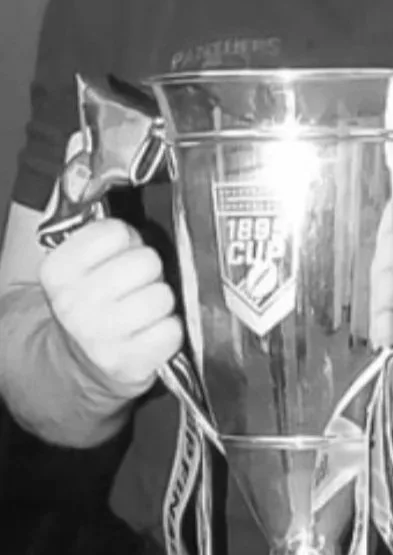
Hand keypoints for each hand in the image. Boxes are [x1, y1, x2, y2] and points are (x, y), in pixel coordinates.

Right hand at [39, 217, 183, 402]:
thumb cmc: (92, 301)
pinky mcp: (128, 363)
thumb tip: (136, 192)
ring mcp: (100, 336)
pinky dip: (169, 330)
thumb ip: (103, 232)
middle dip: (149, 270)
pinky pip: (172, 331)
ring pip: (163, 296)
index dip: (127, 240)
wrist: (80, 360)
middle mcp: (73, 304)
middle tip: (135, 284)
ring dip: (160, 301)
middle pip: (146, 261)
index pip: (116, 231)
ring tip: (143, 309)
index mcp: (59, 271)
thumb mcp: (80, 263)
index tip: (119, 255)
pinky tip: (151, 332)